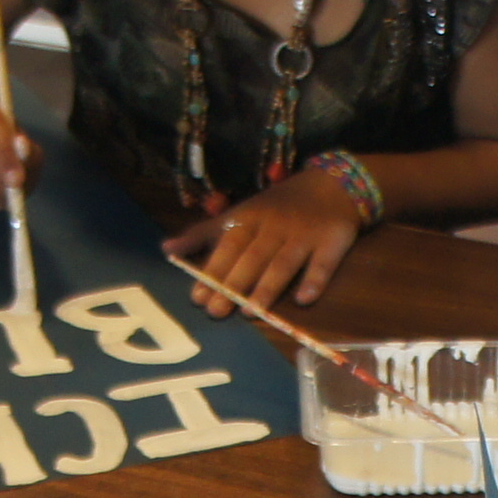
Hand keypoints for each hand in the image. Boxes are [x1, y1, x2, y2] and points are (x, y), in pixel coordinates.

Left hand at [175, 166, 366, 316]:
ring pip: (284, 262)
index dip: (213, 269)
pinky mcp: (331, 242)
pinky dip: (314, 280)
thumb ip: (204, 234)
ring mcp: (304, 234)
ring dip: (268, 287)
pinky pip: (323, 263)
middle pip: (253, 256)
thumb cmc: (277, 205)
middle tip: (217, 311)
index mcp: (250, 218)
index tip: (197, 297)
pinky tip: (303, 300)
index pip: (228, 244)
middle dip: (234, 283)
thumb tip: (166, 249)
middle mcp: (274, 226)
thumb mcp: (238, 213)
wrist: (331, 184)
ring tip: (252, 313)